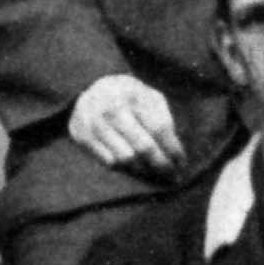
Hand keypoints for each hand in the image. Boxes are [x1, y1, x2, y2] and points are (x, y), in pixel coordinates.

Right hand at [69, 73, 186, 175]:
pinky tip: (134, 167)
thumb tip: (174, 150)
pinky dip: (125, 168)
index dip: (173, 149)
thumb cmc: (128, 97)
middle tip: (172, 175)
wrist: (90, 88)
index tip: (181, 162)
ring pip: (126, 159)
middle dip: (162, 164)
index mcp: (134, 95)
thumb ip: (163, 117)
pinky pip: (109, 162)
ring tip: (153, 172)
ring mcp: (95, 122)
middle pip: (143, 147)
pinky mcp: (82, 136)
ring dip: (144, 170)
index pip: (159, 128)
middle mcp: (112, 108)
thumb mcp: (149, 96)